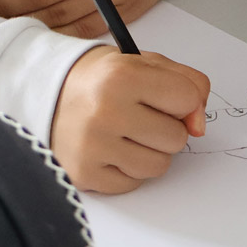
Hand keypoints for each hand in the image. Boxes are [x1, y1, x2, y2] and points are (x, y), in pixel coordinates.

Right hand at [51, 47, 208, 193]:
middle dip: (166, 127)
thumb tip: (199, 125)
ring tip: (127, 132)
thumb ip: (187, 83)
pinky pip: (134, 183)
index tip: (165, 97)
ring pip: (159, 166)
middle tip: (140, 114)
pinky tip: (112, 148)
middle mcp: (106, 112)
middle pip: (177, 138)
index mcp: (122, 76)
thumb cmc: (100, 79)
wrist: (46, 92)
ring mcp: (93, 146)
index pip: (187, 99)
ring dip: (150, 151)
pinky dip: (129, 168)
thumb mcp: (144, 63)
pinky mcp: (85, 174)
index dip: (183, 100)